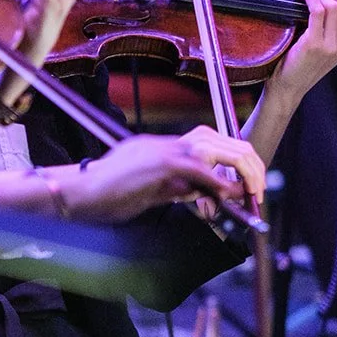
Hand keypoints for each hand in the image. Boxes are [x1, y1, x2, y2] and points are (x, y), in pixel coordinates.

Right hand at [65, 127, 265, 222]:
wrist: (79, 194)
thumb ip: (179, 188)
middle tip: (257, 191)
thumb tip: (208, 195)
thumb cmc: (108, 196)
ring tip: (249, 193)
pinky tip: (227, 196)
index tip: (247, 187)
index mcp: (164, 147)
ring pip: (215, 148)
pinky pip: (198, 169)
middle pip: (220, 140)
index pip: (212, 144)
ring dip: (239, 170)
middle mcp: (166, 144)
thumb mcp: (151, 191)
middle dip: (248, 165)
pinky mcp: (159, 165)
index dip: (236, 162)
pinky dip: (218, 183)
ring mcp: (163, 151)